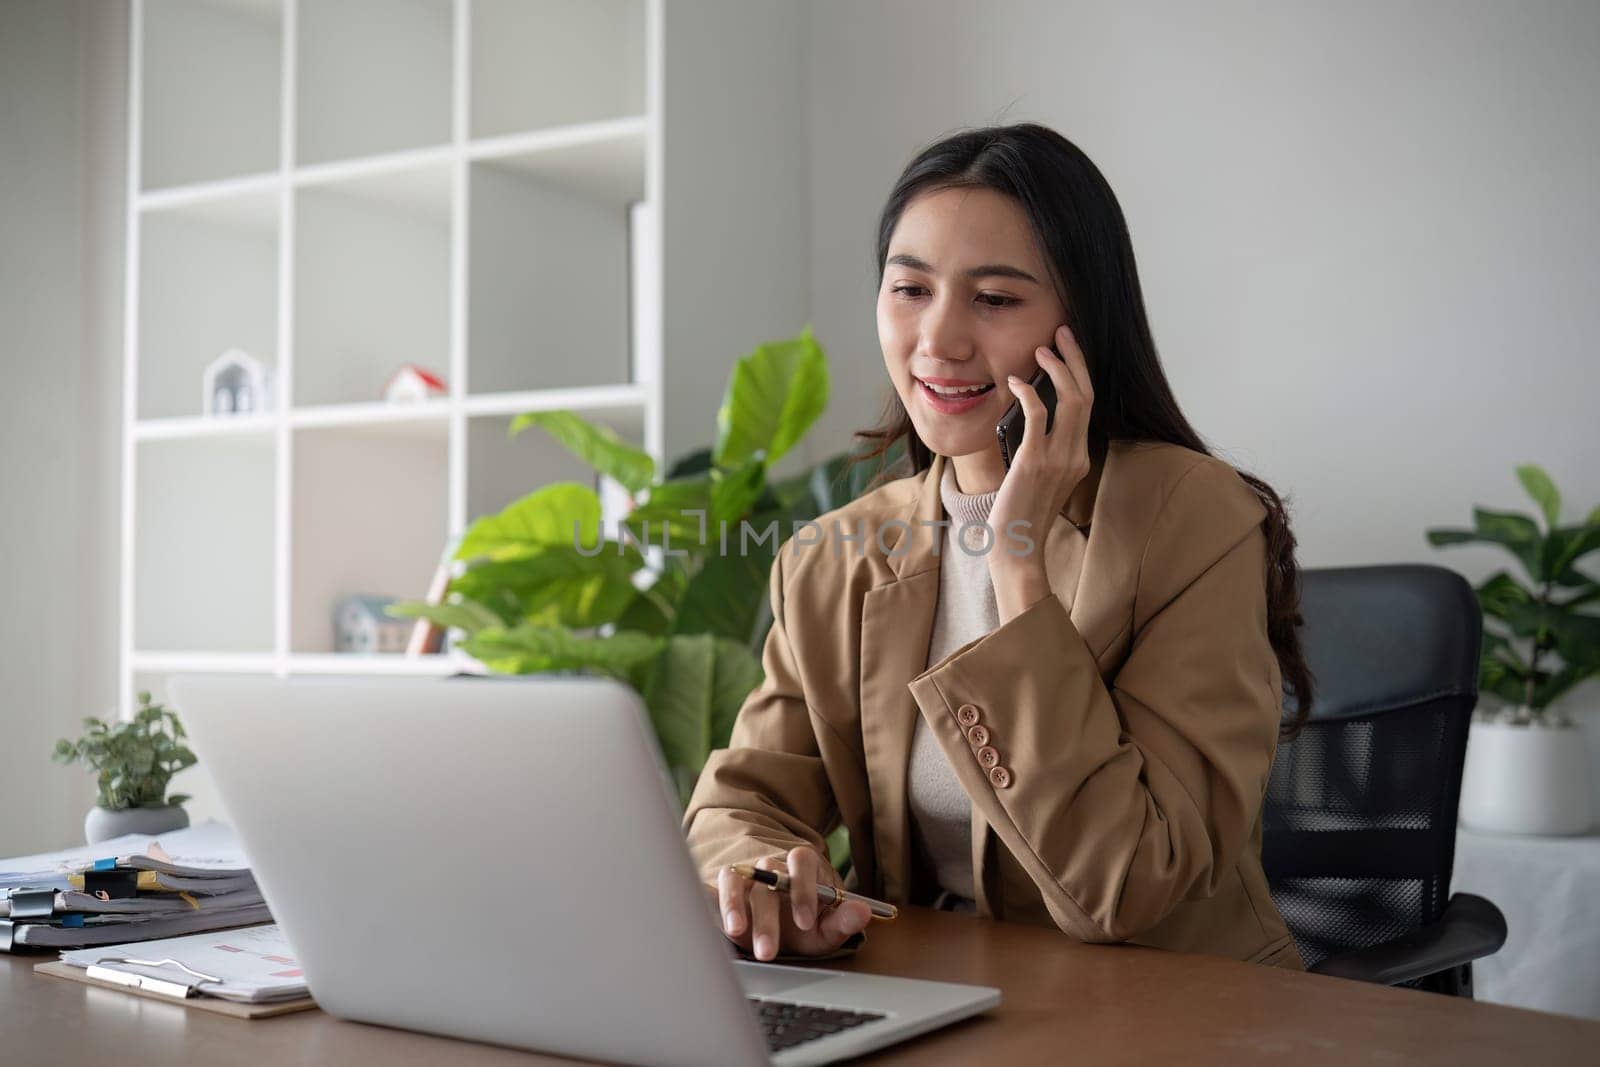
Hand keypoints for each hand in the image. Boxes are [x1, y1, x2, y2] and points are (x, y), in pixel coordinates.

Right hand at [706, 847, 871, 960]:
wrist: (780, 917)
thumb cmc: (805, 921)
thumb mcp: (826, 925)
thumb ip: (844, 920)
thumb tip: (864, 912)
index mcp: (803, 865)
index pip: (802, 863)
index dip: (803, 891)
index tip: (804, 923)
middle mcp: (772, 865)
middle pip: (768, 879)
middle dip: (768, 918)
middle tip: (769, 950)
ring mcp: (745, 873)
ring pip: (736, 880)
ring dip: (734, 905)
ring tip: (736, 931)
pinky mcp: (723, 887)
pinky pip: (711, 888)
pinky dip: (708, 901)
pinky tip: (706, 919)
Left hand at [987, 324, 1094, 621]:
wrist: (1017, 548)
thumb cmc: (1020, 515)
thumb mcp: (1039, 479)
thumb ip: (1042, 451)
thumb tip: (1029, 418)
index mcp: (1079, 458)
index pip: (1087, 405)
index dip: (1079, 373)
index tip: (1067, 349)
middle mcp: (1076, 455)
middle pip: (1086, 394)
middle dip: (1075, 358)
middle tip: (1062, 332)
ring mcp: (1058, 458)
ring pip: (1071, 399)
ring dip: (1058, 368)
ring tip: (1042, 348)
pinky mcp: (1034, 461)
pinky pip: (1038, 415)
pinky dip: (1028, 392)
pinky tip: (1015, 381)